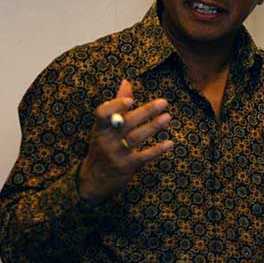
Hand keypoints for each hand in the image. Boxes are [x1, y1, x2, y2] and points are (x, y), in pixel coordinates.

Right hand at [79, 79, 172, 205]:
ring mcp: (116, 154)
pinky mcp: (127, 166)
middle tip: (163, 102)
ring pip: (136, 137)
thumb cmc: (102, 147)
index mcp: (99, 128)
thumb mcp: (104, 128)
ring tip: (168, 117)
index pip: (102, 113)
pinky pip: (144, 156)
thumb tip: (127, 81)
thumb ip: (116, 105)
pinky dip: (157, 150)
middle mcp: (106, 140)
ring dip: (154, 126)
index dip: (115, 105)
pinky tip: (169, 143)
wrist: (94, 180)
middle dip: (146, 111)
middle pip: (126, 122)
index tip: (131, 99)